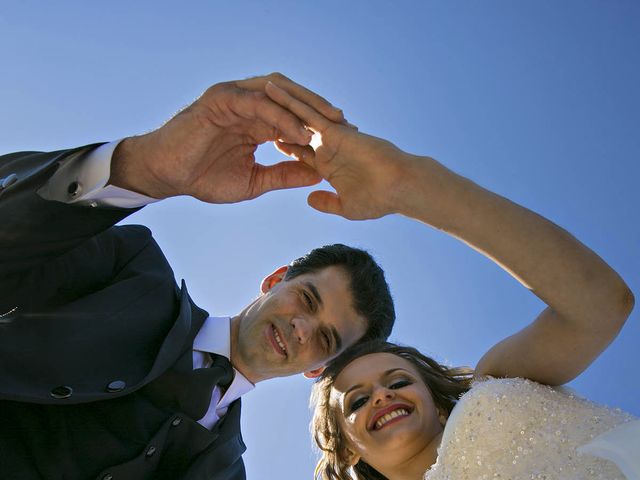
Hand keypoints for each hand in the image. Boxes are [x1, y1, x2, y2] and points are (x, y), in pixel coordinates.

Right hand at [110, 73, 343, 202]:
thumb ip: (284, 174)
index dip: (320, 128)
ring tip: (330, 124)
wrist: (168, 176)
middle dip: (320, 111)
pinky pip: (258, 103)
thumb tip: (317, 175)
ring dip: (306, 108)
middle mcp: (250, 105)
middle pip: (293, 100)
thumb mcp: (254, 181)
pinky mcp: (222, 98)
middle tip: (347, 125)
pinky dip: (280, 116)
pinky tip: (299, 132)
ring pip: (279, 95)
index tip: (346, 141)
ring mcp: (236, 98)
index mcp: (258, 122)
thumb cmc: (204, 178)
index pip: (295, 118)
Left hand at [265, 81, 415, 219]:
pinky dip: (289, 102)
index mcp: (326, 165)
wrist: (400, 188)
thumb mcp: (347, 206)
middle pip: (292, 129)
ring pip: (296, 116)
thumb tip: (309, 198)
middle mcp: (325, 147)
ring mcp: (329, 137)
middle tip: (247, 109)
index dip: (279, 145)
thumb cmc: (380, 200)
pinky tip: (272, 92)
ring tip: (252, 90)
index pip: (297, 152)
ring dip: (275, 103)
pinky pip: (307, 113)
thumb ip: (327, 202)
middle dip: (272, 120)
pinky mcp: (334, 130)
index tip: (257, 141)